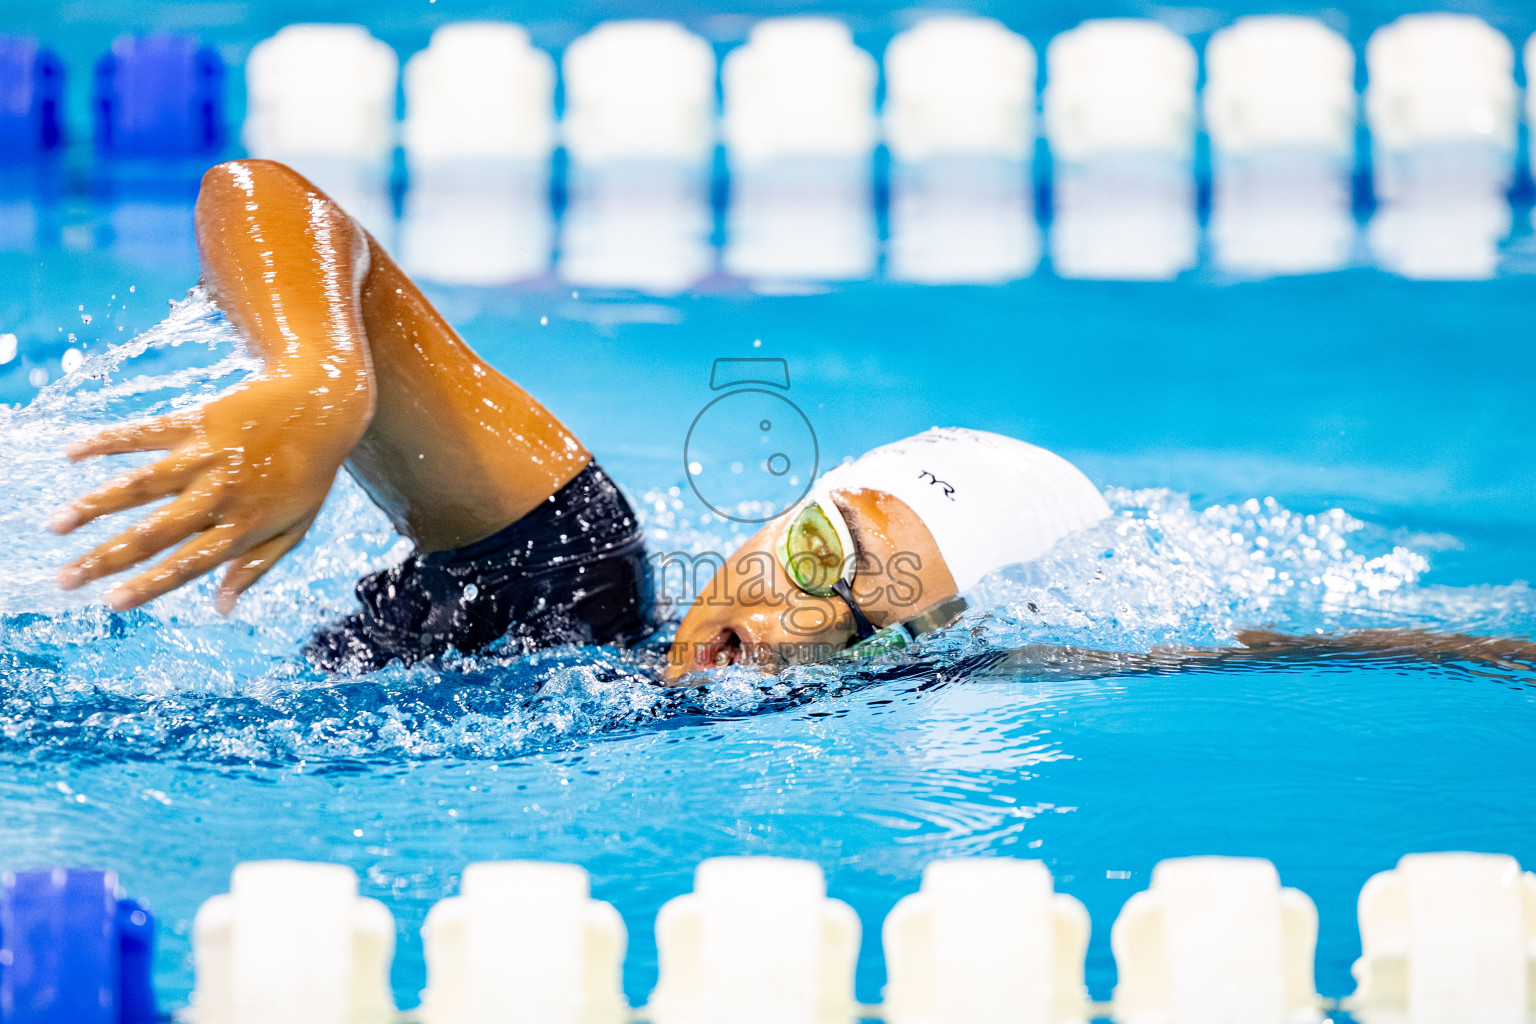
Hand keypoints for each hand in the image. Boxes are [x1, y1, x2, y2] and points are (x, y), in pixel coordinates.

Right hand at [52, 368, 371, 613]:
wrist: (325, 404)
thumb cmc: (309, 473)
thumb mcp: (296, 527)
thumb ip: (256, 567)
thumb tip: (222, 609)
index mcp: (244, 526)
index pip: (188, 564)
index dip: (149, 585)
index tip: (110, 604)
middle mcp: (221, 494)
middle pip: (154, 532)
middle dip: (105, 559)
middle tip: (63, 580)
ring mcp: (206, 456)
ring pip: (141, 484)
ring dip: (94, 505)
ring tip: (56, 525)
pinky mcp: (196, 420)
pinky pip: (144, 433)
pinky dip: (107, 441)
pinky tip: (71, 453)